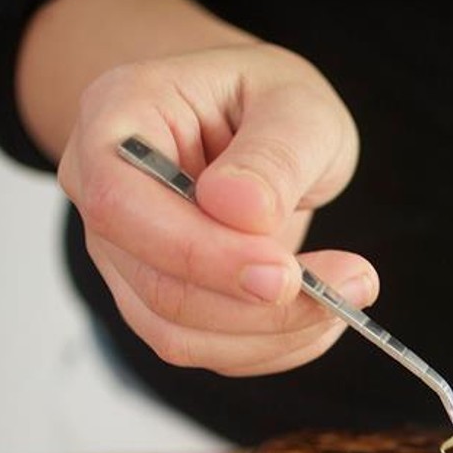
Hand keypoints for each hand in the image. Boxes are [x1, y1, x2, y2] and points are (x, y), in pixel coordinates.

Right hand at [56, 42, 373, 375]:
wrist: (253, 127)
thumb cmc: (266, 102)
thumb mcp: (295, 103)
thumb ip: (274, 154)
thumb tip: (242, 211)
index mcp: (115, 116)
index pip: (119, 203)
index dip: (198, 251)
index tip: (284, 272)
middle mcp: (99, 192)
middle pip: (156, 284)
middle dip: (260, 305)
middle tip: (353, 282)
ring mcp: (122, 256)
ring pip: (180, 333)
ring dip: (274, 333)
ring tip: (350, 290)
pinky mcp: (157, 302)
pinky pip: (208, 350)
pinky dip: (275, 345)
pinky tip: (324, 313)